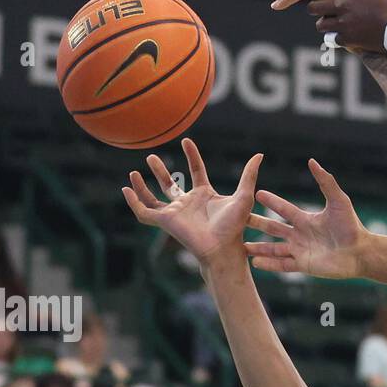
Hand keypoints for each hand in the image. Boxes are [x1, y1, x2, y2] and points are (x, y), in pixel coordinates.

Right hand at [122, 139, 261, 266]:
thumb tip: (260, 154)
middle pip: (170, 184)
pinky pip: (144, 212)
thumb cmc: (235, 225)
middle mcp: (188, 203)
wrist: (222, 246)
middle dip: (160, 171)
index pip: (196, 171)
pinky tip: (126, 189)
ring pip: (153, 198)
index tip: (186, 141)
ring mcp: (175, 212)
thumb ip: (249, 175)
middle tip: (150, 156)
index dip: (192, 156)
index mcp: (205, 195)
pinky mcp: (164, 221)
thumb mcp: (243, 196)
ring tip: (133, 171)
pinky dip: (134, 201)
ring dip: (143, 186)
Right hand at [245, 160, 367, 279]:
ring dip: (257, 247)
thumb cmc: (351, 226)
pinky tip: (254, 262)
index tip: (255, 192)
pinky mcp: (303, 265)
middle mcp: (300, 235)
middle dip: (256, 224)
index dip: (271, 201)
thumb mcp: (339, 201)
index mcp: (306, 219)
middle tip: (238, 220)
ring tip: (240, 246)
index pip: (284, 209)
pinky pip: (282, 265)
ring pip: (274, 249)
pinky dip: (268, 264)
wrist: (361, 251)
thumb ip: (325, 182)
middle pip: (273, 229)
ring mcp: (301, 250)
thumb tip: (312, 161)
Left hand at [309, 0, 386, 52]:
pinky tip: (341, 37)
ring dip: (325, 23)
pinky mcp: (348, 39)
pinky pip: (333, 39)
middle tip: (323, 7)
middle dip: (317, 6)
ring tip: (329, 24)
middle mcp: (343, 5)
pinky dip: (337, 38)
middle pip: (315, 5)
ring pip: (321, 25)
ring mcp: (344, 24)